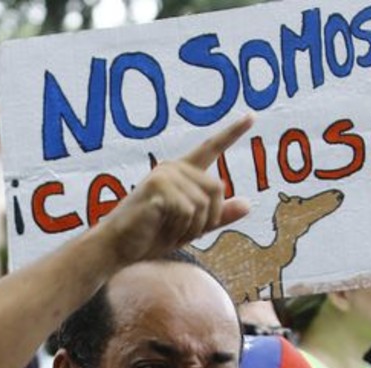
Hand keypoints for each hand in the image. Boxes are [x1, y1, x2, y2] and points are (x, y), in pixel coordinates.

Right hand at [98, 116, 253, 267]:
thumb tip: (248, 204)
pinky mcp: (158, 188)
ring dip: (192, 227)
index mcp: (181, 172)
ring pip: (203, 204)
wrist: (118, 246)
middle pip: (217, 188)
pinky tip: (161, 229)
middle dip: (208, 218)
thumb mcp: (192, 227)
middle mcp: (173, 167)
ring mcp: (164, 175)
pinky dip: (179, 229)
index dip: (232, 133)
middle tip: (185, 232)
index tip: (252, 117)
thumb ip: (218, 216)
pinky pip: (188, 212)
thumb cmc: (151, 236)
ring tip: (169, 231)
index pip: (211, 148)